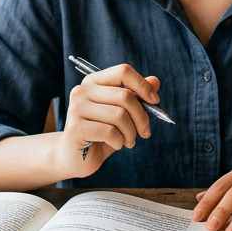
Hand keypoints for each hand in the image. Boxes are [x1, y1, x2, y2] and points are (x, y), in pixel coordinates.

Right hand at [56, 64, 160, 178]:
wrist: (75, 158)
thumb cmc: (101, 134)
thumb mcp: (122, 114)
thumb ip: (136, 96)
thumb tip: (155, 81)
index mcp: (93, 82)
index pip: (123, 71)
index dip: (143, 85)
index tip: (155, 101)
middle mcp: (82, 91)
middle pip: (125, 96)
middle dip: (141, 117)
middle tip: (145, 132)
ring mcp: (76, 108)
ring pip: (119, 115)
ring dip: (131, 133)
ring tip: (129, 141)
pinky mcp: (75, 128)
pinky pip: (110, 132)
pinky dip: (120, 142)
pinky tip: (116, 145)